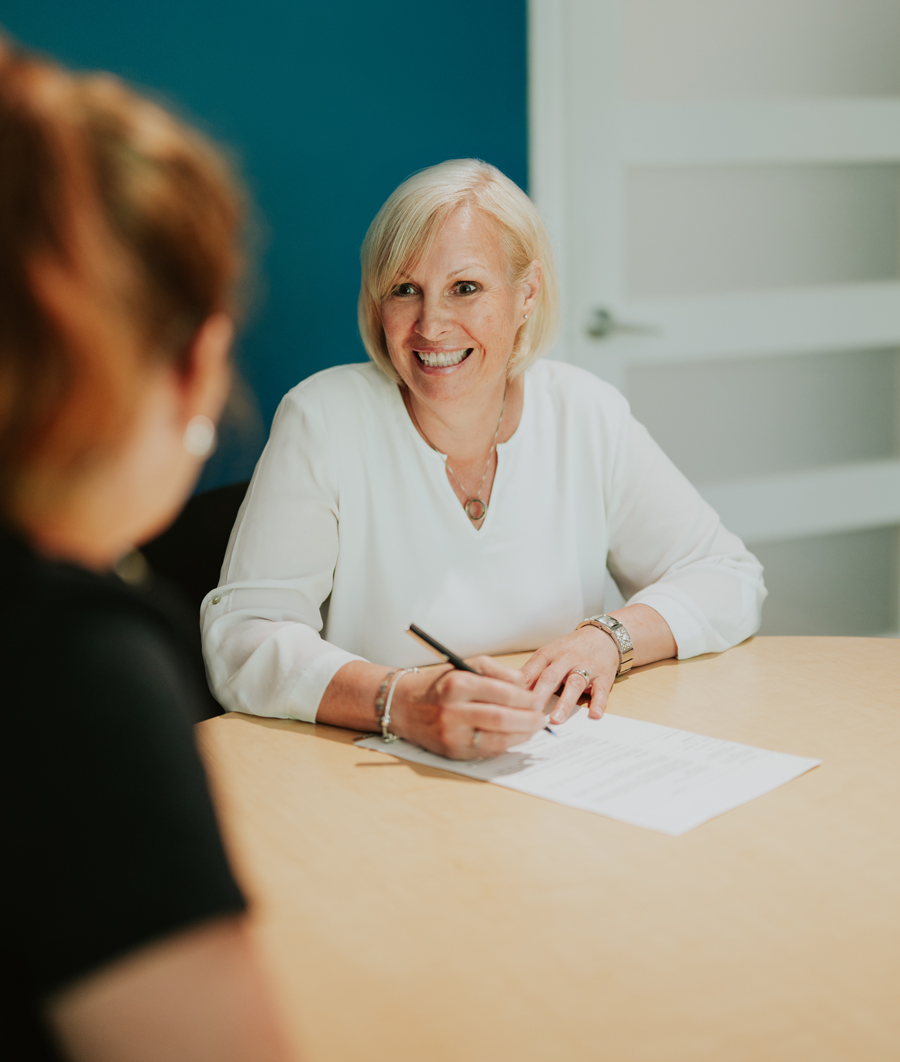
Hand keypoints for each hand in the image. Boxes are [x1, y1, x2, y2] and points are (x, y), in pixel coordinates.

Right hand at [390, 656, 545, 759]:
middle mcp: (453, 709)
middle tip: (541, 718)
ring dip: (522, 736)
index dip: (526, 699)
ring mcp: (451, 733)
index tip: (538, 700)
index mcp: (458, 683)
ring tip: (533, 728)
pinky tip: (515, 737)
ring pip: (497, 739)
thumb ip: (498, 671)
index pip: (502, 692)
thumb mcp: (466, 665)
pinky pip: (486, 751)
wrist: (403, 705)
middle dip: (529, 720)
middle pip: (502, 718)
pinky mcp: (451, 751)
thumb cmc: (439, 684)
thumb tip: (525, 686)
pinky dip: (505, 745)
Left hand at [520, 626, 619, 723]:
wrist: (601, 635)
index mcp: (548, 655)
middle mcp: (565, 660)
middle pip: (550, 677)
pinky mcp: (603, 676)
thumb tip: (508, 691)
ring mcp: (585, 667)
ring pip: (574, 684)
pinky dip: (599, 703)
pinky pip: (601, 690)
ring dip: (565, 703)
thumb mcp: (548, 655)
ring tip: (557, 719)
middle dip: (540, 695)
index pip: (531, 670)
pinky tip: (594, 714)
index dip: (521, 687)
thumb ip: (531, 672)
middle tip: (531, 714)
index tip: (512, 702)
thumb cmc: (569, 649)